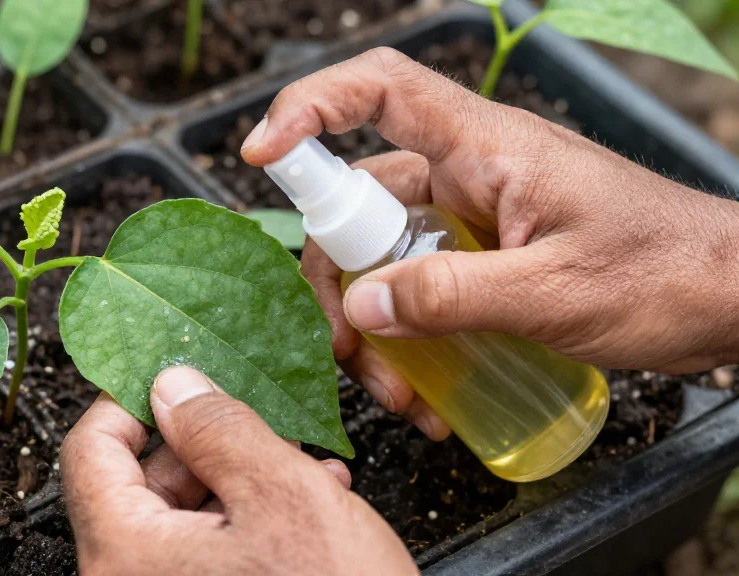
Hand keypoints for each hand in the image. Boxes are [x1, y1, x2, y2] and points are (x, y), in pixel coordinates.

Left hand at [61, 366, 416, 575]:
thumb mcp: (284, 496)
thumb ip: (219, 429)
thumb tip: (173, 384)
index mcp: (126, 554)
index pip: (89, 451)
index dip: (131, 400)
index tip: (173, 375)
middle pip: (137, 484)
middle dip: (202, 444)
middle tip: (255, 419)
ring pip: (180, 519)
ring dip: (236, 481)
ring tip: (300, 465)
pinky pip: (204, 556)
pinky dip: (247, 524)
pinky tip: (305, 507)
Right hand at [240, 47, 738, 435]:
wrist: (729, 299)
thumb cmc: (664, 273)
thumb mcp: (556, 291)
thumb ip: (454, 295)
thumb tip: (361, 304)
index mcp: (485, 147)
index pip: (381, 90)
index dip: (310, 107)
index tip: (260, 154)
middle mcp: (466, 173)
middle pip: (359, 204)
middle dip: (341, 283)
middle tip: (351, 352)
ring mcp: (470, 219)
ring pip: (382, 259)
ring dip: (373, 327)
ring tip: (398, 395)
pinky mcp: (480, 260)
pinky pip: (416, 289)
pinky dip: (407, 339)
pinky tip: (426, 394)